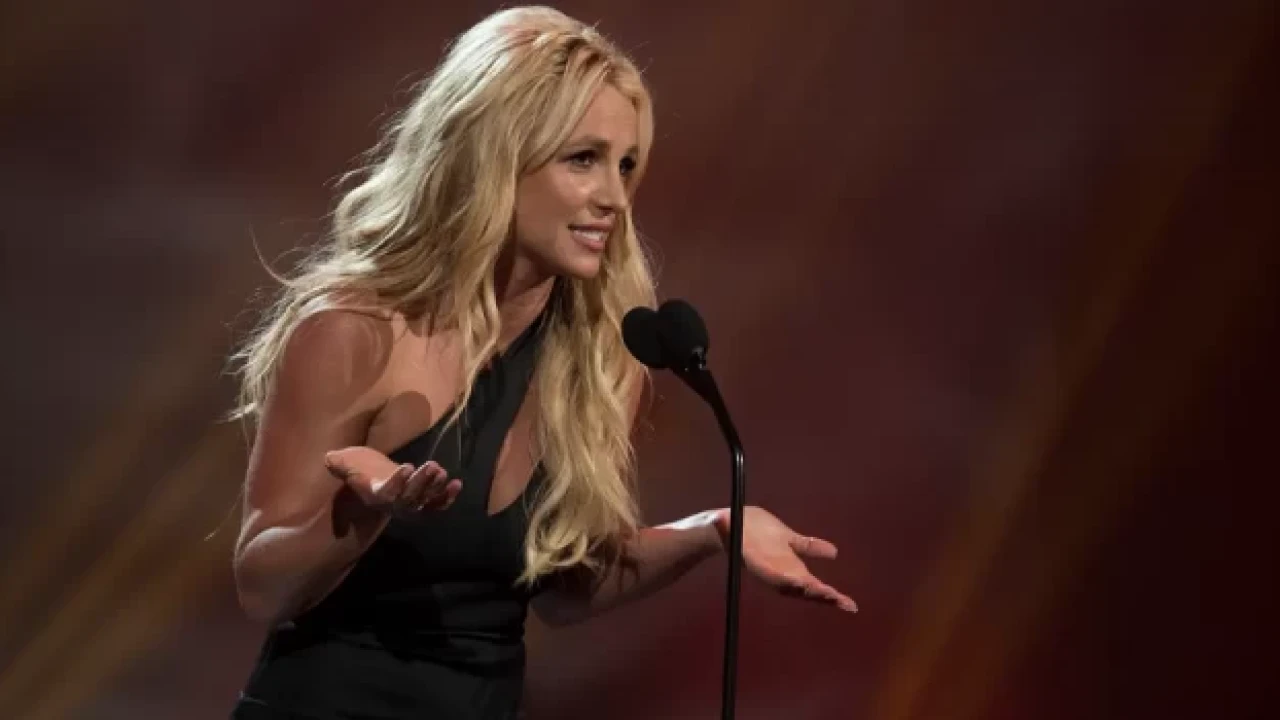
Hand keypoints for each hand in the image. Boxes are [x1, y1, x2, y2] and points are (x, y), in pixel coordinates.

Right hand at [324, 446, 461, 513]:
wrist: (373, 480)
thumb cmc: (359, 469)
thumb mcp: (346, 464)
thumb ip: (339, 463)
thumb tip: (329, 458)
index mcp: (374, 495)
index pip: (386, 492)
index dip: (397, 482)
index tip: (406, 466)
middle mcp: (394, 505)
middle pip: (409, 498)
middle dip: (421, 483)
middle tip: (432, 466)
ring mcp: (409, 505)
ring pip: (424, 501)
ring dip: (435, 488)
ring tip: (442, 471)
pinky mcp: (422, 502)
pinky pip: (436, 505)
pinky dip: (447, 497)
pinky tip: (456, 484)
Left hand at [715, 506, 856, 612]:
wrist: (733, 522)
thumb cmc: (760, 531)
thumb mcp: (791, 539)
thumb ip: (809, 546)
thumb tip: (834, 552)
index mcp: (791, 571)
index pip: (815, 588)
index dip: (832, 597)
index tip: (851, 606)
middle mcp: (782, 575)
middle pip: (807, 591)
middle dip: (825, 598)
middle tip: (845, 604)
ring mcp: (770, 571)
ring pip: (793, 587)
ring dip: (811, 591)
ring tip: (830, 595)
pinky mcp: (757, 563)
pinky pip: (774, 574)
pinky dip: (787, 580)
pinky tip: (802, 582)